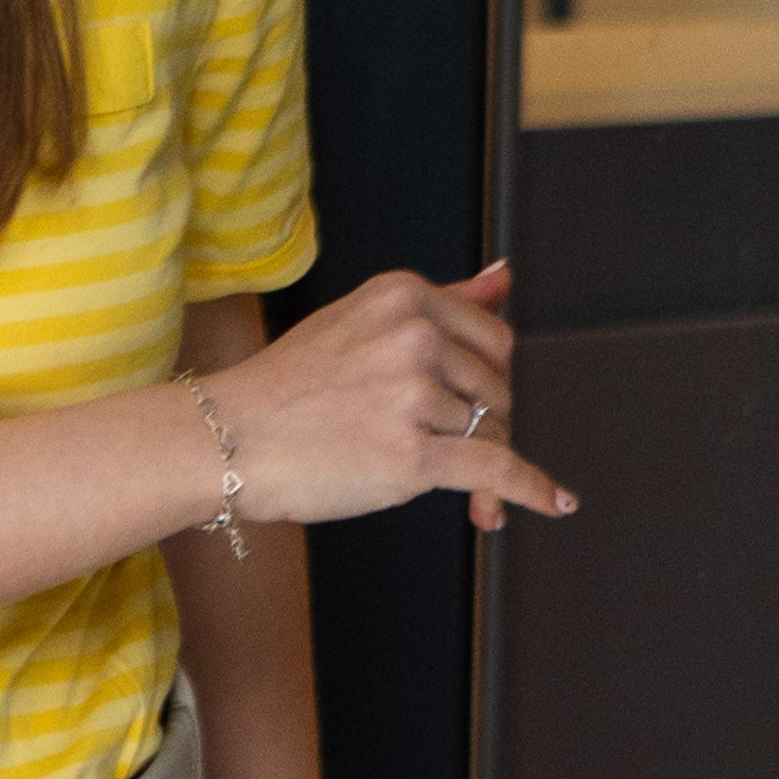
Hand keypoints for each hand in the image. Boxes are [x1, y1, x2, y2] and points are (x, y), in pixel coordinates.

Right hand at [197, 264, 574, 533]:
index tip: (472, 404)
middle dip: (487, 422)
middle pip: (499, 387)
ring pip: (490, 432)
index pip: (492, 339)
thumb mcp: (359, 322)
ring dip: (477, 464)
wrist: (225, 439)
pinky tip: (553, 501)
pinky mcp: (411, 457)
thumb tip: (505, 278)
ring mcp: (412, 398)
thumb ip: (442, 301)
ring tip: (441, 482)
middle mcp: (413, 338)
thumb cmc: (285, 388)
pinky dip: (529, 489)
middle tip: (447, 446)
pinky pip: (494, 471)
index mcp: (403, 297)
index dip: (489, 380)